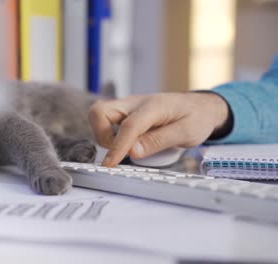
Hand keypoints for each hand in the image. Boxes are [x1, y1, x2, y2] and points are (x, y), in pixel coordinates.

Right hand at [89, 92, 230, 166]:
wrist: (201, 106)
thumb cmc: (196, 118)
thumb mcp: (187, 133)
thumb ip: (159, 141)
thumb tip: (132, 152)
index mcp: (153, 106)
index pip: (128, 127)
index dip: (117, 147)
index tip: (110, 164)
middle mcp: (135, 103)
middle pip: (100, 112)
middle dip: (102, 135)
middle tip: (119, 151)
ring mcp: (127, 106)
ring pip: (99, 115)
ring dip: (104, 135)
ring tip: (123, 147)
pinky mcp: (124, 112)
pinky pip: (105, 120)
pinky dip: (108, 133)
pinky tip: (125, 142)